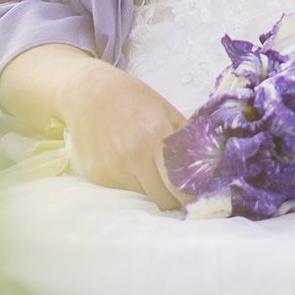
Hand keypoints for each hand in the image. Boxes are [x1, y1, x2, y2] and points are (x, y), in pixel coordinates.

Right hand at [60, 63, 184, 212]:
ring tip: (148, 167)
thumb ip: (186, 137)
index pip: (180, 187)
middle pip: (162, 201)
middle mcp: (132, 159)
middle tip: (177, 188)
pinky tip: (126, 162)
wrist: (85, 92)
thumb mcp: (165, 109)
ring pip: (142, 196)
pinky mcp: (97, 176)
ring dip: (151, 189)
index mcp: (154, 139)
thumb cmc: (130, 97)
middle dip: (173, 198)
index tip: (197, 195)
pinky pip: (122, 190)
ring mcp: (112, 170)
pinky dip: (130, 183)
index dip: (191, 196)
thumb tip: (208, 163)